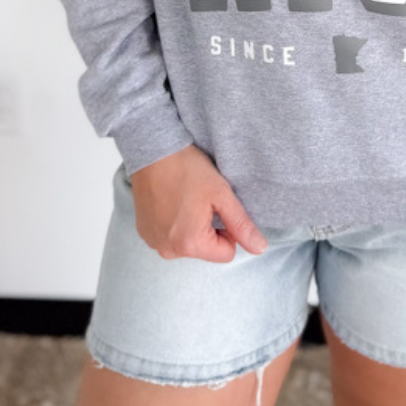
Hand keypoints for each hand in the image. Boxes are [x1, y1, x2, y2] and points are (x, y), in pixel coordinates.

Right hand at [130, 144, 268, 262]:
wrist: (153, 151)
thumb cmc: (187, 169)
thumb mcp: (221, 194)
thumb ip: (241, 225)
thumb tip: (260, 248)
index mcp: (191, 244)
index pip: (226, 253)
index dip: (229, 230)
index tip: (219, 207)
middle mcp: (169, 250)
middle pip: (206, 250)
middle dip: (209, 229)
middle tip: (201, 201)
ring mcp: (154, 242)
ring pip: (188, 244)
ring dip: (192, 227)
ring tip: (186, 200)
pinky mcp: (145, 233)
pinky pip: (170, 238)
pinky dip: (175, 224)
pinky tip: (172, 202)